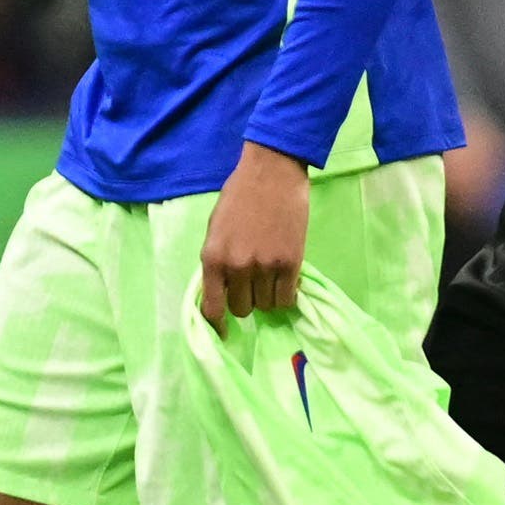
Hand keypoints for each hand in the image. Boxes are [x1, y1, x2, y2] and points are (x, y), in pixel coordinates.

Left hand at [198, 142, 311, 328]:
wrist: (272, 172)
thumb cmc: (239, 195)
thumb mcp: (216, 229)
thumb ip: (218, 261)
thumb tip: (222, 291)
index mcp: (212, 258)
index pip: (213, 308)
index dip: (219, 324)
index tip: (225, 332)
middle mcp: (237, 267)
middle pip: (242, 309)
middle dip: (247, 301)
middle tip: (253, 285)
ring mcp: (265, 266)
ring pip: (266, 306)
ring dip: (268, 297)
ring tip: (271, 276)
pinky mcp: (291, 263)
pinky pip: (287, 298)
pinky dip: (286, 294)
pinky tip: (286, 279)